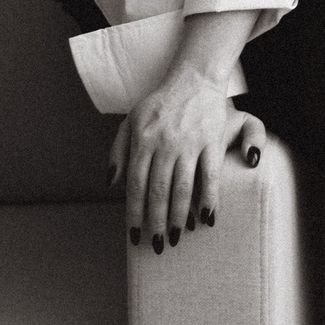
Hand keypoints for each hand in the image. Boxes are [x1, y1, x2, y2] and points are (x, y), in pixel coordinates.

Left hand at [112, 63, 262, 250]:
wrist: (194, 79)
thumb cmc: (160, 105)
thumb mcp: (131, 122)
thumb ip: (118, 152)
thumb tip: (112, 185)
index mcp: (142, 140)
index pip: (135, 184)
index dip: (134, 213)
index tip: (134, 236)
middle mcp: (164, 143)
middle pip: (157, 190)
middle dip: (156, 222)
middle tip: (157, 245)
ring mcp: (189, 142)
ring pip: (182, 187)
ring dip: (179, 216)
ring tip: (178, 236)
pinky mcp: (211, 140)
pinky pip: (210, 175)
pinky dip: (209, 198)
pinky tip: (207, 218)